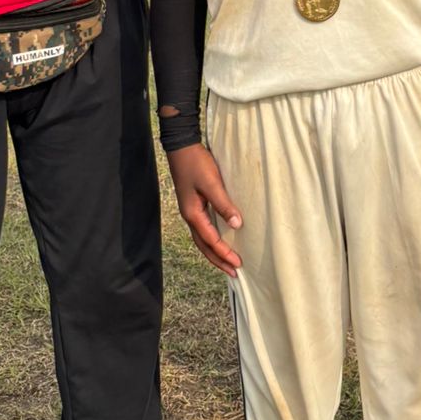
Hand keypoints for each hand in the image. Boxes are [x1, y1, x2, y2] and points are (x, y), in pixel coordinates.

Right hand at [165, 143, 243, 274]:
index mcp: (192, 214)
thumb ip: (223, 204)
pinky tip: (220, 239)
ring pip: (202, 239)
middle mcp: (190, 216)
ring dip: (215, 252)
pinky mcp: (194, 204)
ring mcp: (191, 211)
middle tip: (234, 272)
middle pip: (204, 246)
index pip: (210, 241)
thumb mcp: (212, 183)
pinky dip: (212, 239)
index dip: (224, 254)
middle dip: (218, 260)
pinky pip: (204, 229)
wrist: (182, 147)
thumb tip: (237, 225)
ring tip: (227, 262)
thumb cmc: (197, 164)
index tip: (238, 264)